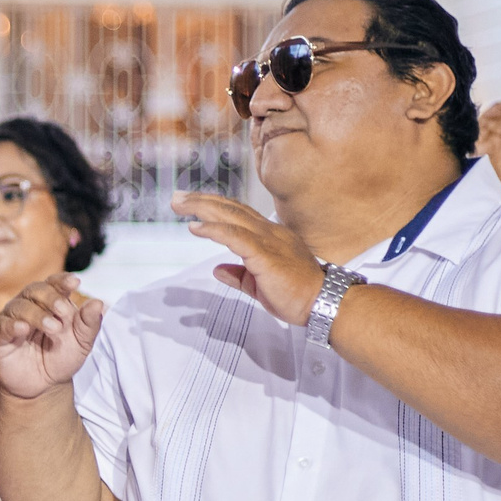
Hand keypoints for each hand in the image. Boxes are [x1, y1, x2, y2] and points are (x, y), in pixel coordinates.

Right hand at [0, 273, 104, 398]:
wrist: (42, 386)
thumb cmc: (61, 359)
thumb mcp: (81, 343)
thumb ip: (89, 324)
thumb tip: (98, 303)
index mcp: (50, 302)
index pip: (53, 283)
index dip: (62, 281)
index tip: (75, 282)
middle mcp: (29, 306)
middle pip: (35, 290)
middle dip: (51, 298)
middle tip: (64, 312)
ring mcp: (12, 319)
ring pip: (19, 306)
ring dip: (37, 315)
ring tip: (53, 328)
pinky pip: (2, 325)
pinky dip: (13, 325)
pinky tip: (23, 328)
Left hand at [172, 192, 326, 326]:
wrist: (322, 303)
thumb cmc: (296, 295)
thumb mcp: (259, 284)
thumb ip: (239, 275)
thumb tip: (218, 270)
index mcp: (270, 237)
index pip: (239, 214)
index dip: (215, 206)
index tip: (193, 203)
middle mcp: (269, 233)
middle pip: (231, 209)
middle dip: (202, 200)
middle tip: (178, 197)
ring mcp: (268, 241)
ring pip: (231, 217)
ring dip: (202, 208)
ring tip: (179, 204)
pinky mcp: (265, 254)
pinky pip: (235, 236)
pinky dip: (213, 229)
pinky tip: (195, 227)